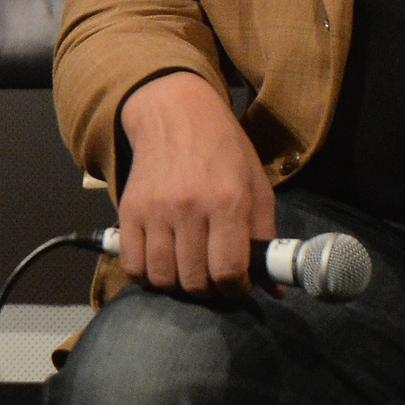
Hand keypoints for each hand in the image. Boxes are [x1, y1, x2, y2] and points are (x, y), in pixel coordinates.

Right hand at [115, 71, 275, 295]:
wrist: (175, 113)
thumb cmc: (224, 149)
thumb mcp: (256, 185)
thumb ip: (265, 238)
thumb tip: (275, 291)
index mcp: (228, 201)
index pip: (228, 270)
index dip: (235, 290)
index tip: (237, 286)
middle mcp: (189, 208)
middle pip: (195, 280)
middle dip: (209, 291)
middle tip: (213, 280)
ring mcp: (155, 210)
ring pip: (162, 277)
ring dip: (178, 286)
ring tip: (188, 273)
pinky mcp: (129, 210)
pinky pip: (131, 265)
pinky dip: (146, 277)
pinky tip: (161, 266)